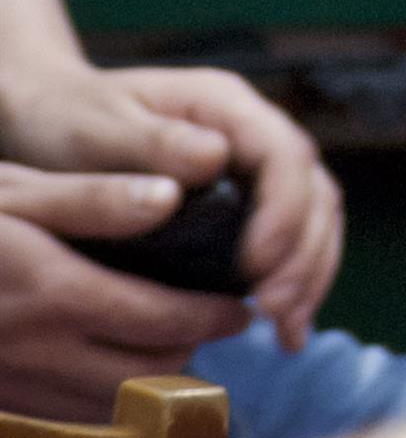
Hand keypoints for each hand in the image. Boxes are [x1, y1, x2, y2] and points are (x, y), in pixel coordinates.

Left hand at [0, 62, 341, 347]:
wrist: (57, 120)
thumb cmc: (74, 120)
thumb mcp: (100, 129)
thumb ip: (155, 142)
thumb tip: (215, 158)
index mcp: (226, 105)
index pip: (283, 154)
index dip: (282, 213)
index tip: (255, 267)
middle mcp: (254, 132)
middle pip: (313, 190)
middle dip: (303, 256)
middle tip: (274, 312)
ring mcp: (257, 166)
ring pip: (316, 218)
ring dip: (310, 276)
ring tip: (287, 332)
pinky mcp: (251, 201)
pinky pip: (295, 238)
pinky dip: (299, 282)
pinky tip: (287, 328)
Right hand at [0, 192, 245, 423]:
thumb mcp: (16, 193)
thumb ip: (94, 198)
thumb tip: (172, 197)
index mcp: (54, 292)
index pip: (161, 321)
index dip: (212, 317)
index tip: (242, 308)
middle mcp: (38, 350)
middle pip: (146, 374)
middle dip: (190, 349)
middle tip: (215, 323)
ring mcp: (16, 385)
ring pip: (110, 404)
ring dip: (149, 379)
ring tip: (170, 340)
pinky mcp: (1, 400)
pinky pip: (68, 414)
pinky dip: (102, 394)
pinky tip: (110, 360)